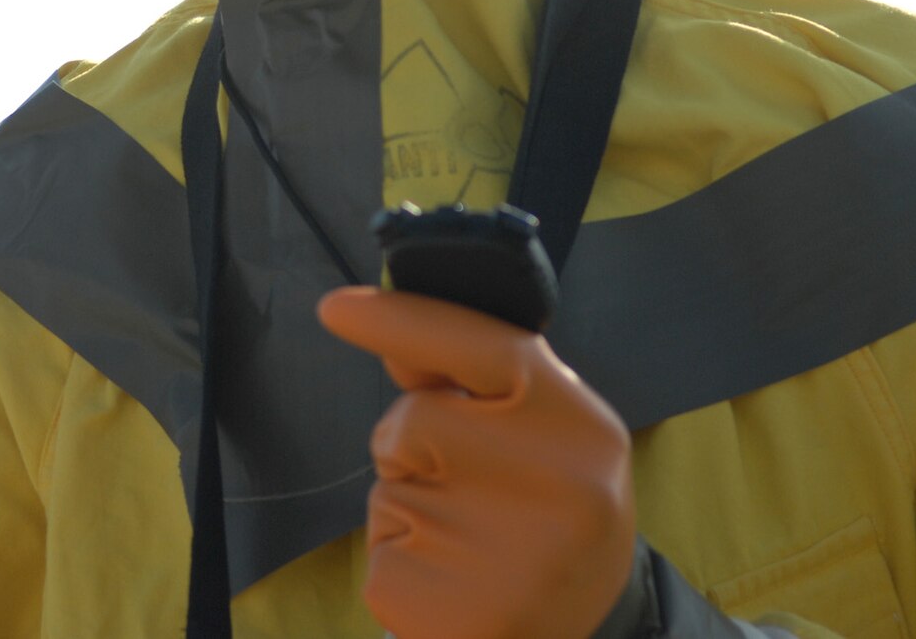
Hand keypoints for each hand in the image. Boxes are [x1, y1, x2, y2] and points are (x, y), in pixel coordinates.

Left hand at [318, 286, 635, 638]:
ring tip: (473, 538)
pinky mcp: (445, 603)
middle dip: (414, 441)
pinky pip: (380, 545)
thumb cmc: (549, 508)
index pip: (480, 345)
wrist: (579, 626)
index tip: (336, 308)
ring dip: (410, 501)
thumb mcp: (543, 434)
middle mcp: (551, 481)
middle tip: (470, 485)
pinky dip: (400, 555)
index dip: (403, 320)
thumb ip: (475, 384)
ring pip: (392, 485)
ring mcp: (500, 550)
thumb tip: (394, 341)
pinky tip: (452, 578)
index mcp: (580, 424)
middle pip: (414, 418)